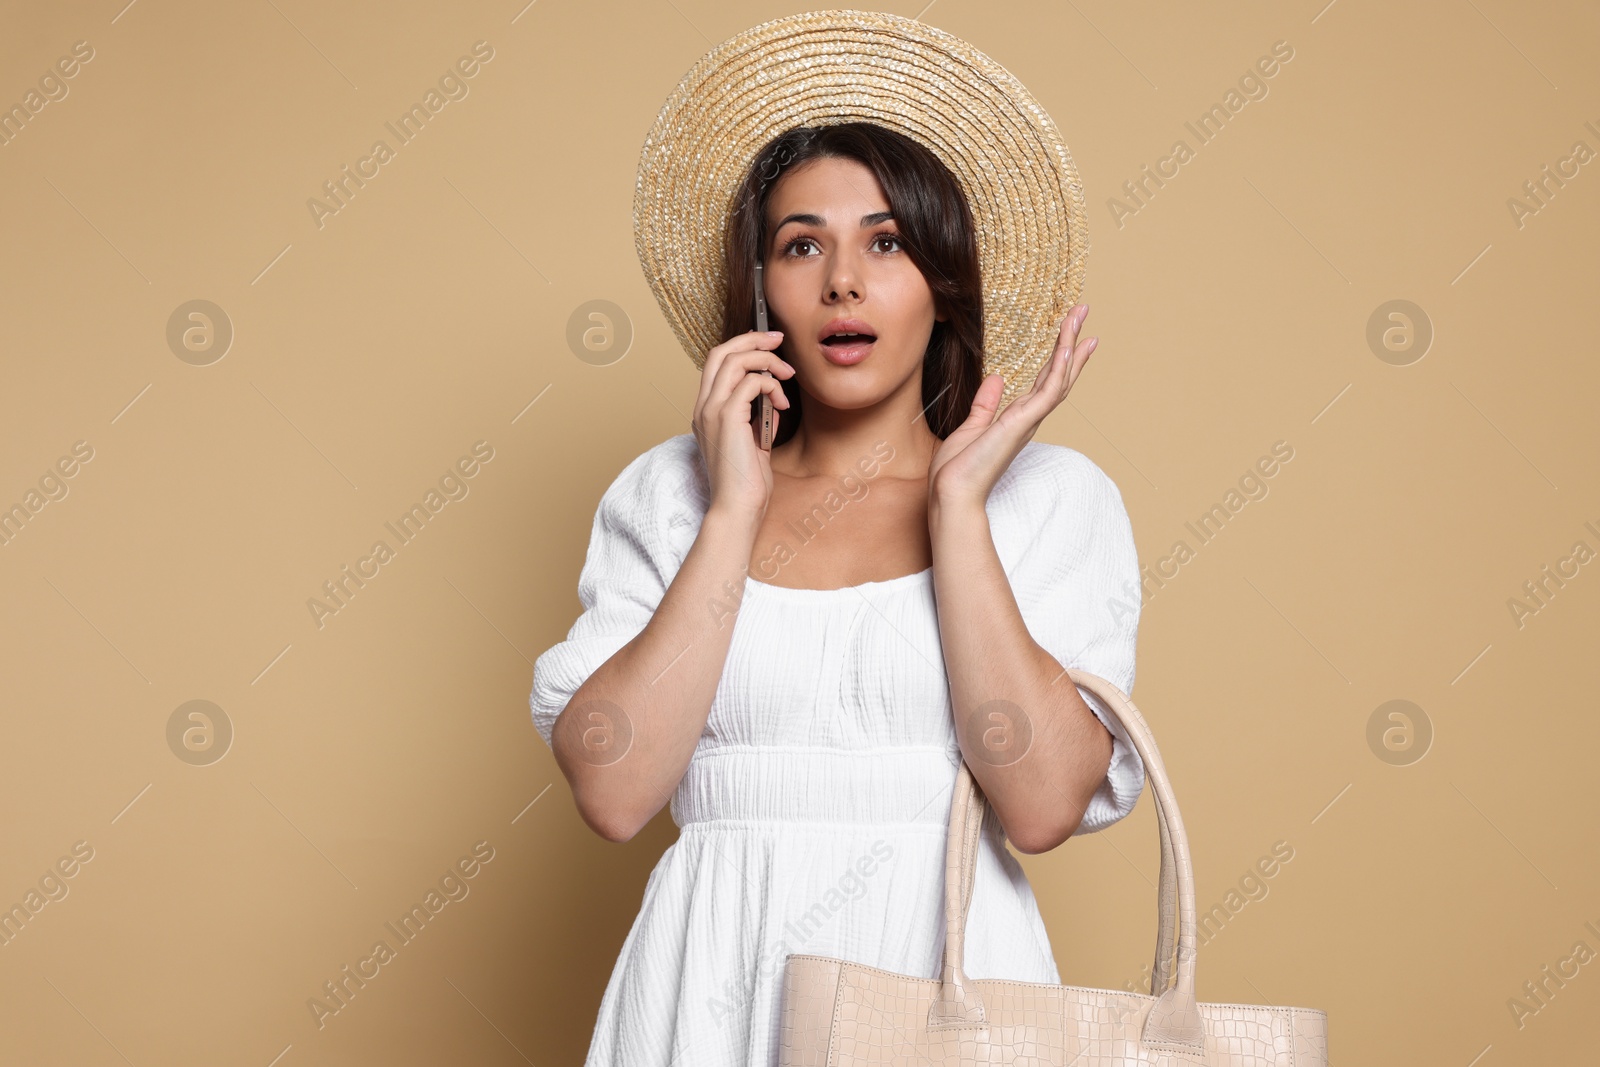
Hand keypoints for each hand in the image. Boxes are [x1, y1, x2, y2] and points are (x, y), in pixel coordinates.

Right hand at [691, 330, 794, 522]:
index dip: (743, 346)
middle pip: (721, 352)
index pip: (717, 363)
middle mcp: (704, 407)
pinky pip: (751, 383)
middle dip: (753, 339)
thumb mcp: (753, 442)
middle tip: (779, 339)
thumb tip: (772, 397)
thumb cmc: (747, 483)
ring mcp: (712, 411)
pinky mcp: (727, 418)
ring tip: (787, 375)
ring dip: (766, 360)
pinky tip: (784, 404)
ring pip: (734, 360)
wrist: (738, 508)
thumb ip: (756, 417)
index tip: (770, 344)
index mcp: (706, 411)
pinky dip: (772, 386)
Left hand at [927, 304, 1096, 510]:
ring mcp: (1027, 421)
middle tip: (1083, 312)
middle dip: (1071, 342)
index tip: (1071, 336)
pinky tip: (1066, 348)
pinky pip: (1047, 394)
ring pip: (1058, 378)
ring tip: (1079, 317)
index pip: (1044, 381)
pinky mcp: (1021, 425)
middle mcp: (1028, 419)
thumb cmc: (958, 470)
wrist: (952, 494)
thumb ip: (985, 403)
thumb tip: (997, 379)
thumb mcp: (970, 427)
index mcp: (1017, 419)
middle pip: (1058, 374)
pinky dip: (1058, 370)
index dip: (1059, 358)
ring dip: (1069, 346)